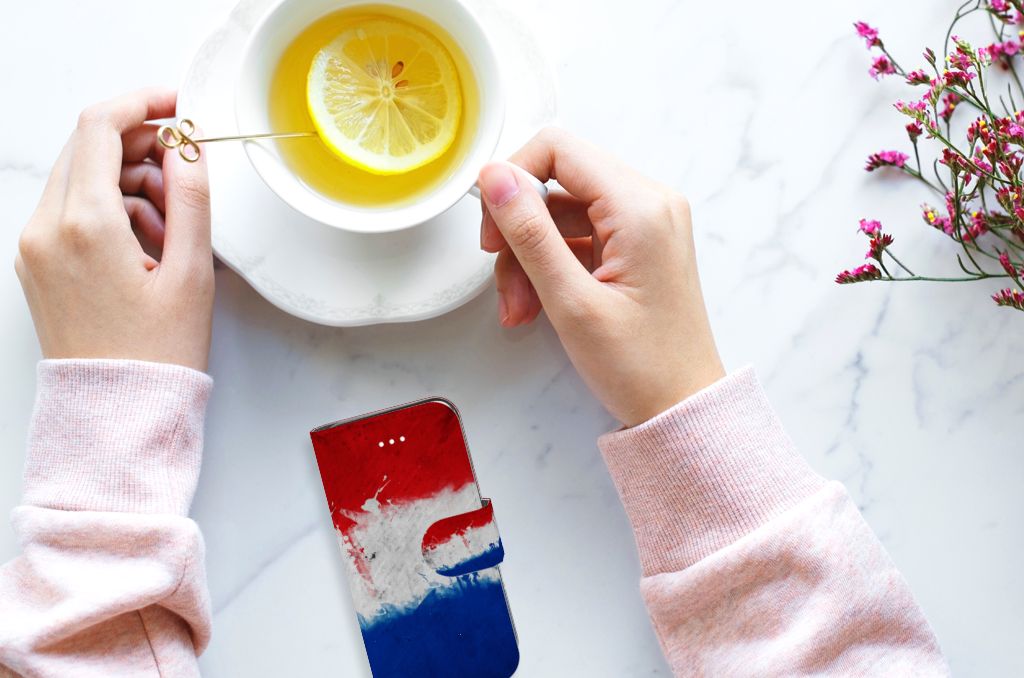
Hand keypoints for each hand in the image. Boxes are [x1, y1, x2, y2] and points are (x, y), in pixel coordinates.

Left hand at [15, 88, 213, 371]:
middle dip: (141, 147)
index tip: (177, 105)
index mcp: (85, 225)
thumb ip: (192, 198)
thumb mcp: (191, 273)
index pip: (101, 127)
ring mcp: (35, 246)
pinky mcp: (37, 263)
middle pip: (88, 148)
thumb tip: (188, 147)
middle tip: (185, 173)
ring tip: (173, 228)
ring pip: (81, 178)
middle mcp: (46, 229)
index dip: (143, 103)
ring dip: (129, 182)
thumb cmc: (156, 354)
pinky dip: (110, 209)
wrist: (117, 412)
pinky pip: (72, 210)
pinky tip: (147, 244)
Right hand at [478, 128, 723, 426]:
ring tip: (520, 309)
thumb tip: (494, 177)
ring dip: (529, 257)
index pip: (558, 149)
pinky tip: (537, 306)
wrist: (682, 408)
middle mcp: (649, 203)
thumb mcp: (571, 301)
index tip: (492, 227)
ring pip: (561, 214)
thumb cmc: (641, 366)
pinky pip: (578, 237)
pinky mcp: (637, 246)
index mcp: (641, 207)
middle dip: (519, 230)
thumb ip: (530, 233)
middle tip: (502, 279)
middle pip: (557, 182)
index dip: (513, 179)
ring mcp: (645, 224)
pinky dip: (550, 267)